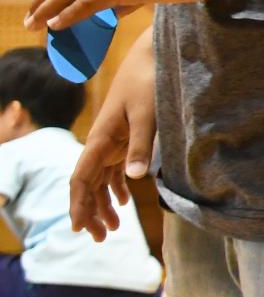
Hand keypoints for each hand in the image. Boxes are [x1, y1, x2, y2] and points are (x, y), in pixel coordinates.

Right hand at [69, 51, 155, 241]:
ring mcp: (111, 141)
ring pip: (100, 180)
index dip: (78, 204)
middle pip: (88, 185)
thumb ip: (142, 144)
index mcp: (101, 139)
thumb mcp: (148, 113)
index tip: (78, 228)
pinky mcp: (123, 138)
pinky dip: (116, 187)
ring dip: (104, 204)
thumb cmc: (148, 82)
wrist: (151, 58)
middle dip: (91, 212)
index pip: (81, 179)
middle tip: (102, 238)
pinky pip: (113, 169)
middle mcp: (101, 143)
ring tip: (114, 229)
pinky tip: (124, 202)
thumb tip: (135, 178)